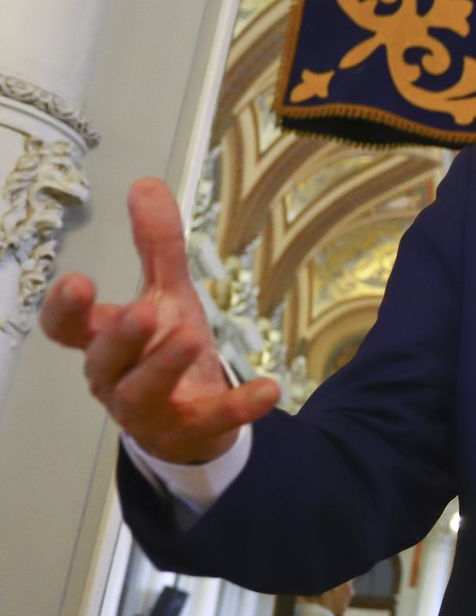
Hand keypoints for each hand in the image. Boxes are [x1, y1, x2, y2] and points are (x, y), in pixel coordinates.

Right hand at [39, 178, 278, 463]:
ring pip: (143, 393)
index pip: (67, 328)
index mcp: (103, 342)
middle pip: (105, 360)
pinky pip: (212, 421)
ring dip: (166, 366)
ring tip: (193, 337)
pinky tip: (269, 389)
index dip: (66, 309)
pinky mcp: (188, 431)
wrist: (190, 421)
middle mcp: (116, 378)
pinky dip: (238, 406)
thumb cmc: (164, 350)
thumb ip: (157, 245)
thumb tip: (147, 184)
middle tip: (147, 311)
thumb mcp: (167, 293)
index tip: (78, 284)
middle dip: (123, 336)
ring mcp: (148, 411)